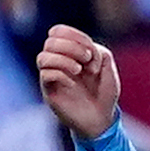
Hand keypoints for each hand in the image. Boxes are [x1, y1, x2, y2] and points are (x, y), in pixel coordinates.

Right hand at [37, 22, 121, 139]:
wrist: (102, 119)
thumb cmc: (104, 92)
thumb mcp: (107, 65)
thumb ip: (97, 50)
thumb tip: (83, 52)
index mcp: (69, 52)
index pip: (58, 31)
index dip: (74, 35)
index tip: (91, 53)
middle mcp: (57, 62)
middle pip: (50, 41)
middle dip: (71, 46)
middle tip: (87, 59)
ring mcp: (52, 77)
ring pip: (43, 57)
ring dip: (64, 59)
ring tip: (79, 70)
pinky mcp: (49, 92)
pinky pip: (46, 75)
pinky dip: (62, 75)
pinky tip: (74, 84)